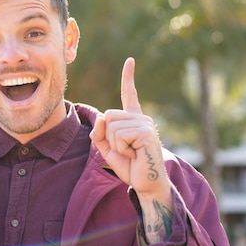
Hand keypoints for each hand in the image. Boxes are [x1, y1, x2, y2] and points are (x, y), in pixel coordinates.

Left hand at [89, 58, 172, 238]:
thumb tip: (100, 119)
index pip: (129, 95)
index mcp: (133, 120)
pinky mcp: (146, 133)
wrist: (146, 184)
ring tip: (131, 153)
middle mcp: (141, 118)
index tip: (130, 60)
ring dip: (115, 144)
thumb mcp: (108, 149)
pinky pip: (119, 135)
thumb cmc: (130, 167)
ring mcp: (145, 124)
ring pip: (111, 126)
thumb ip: (99, 133)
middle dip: (108, 137)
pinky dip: (121, 148)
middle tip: (125, 150)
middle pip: (108, 116)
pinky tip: (135, 154)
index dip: (128, 77)